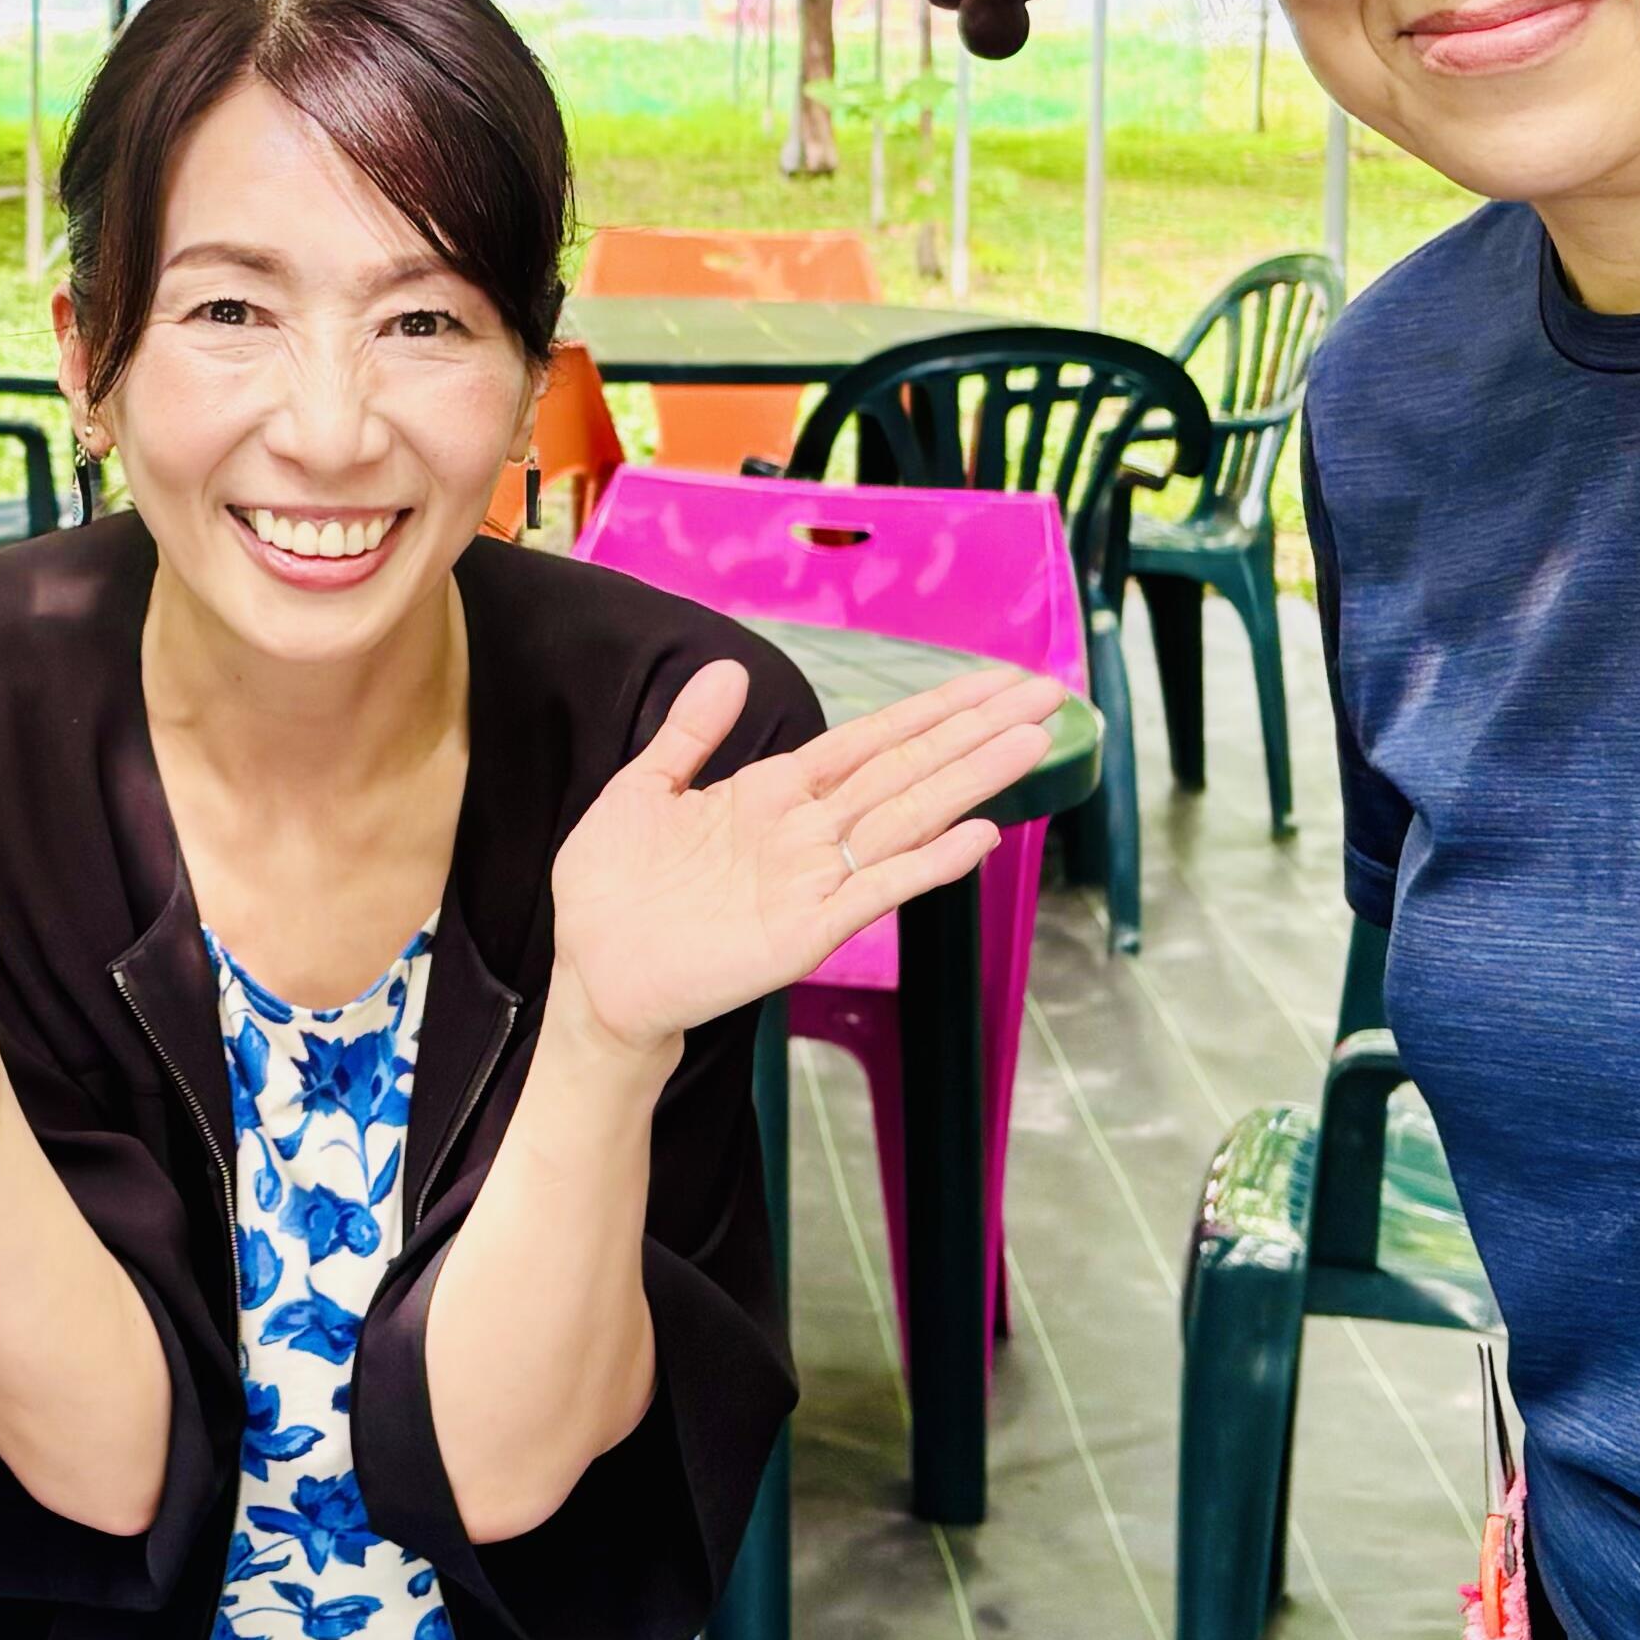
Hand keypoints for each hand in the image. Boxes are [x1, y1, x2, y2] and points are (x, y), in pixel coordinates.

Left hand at [549, 654, 1061, 1066]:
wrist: (590, 973)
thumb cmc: (612, 890)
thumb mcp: (644, 790)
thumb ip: (690, 733)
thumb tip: (729, 666)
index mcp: (773, 795)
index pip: (872, 739)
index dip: (932, 707)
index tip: (993, 677)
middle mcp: (807, 833)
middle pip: (908, 769)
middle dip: (976, 730)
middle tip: (1049, 692)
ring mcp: (812, 882)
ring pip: (907, 817)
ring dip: (970, 779)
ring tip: (1033, 741)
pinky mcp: (804, 933)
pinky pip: (876, 890)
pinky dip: (928, 863)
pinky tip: (979, 835)